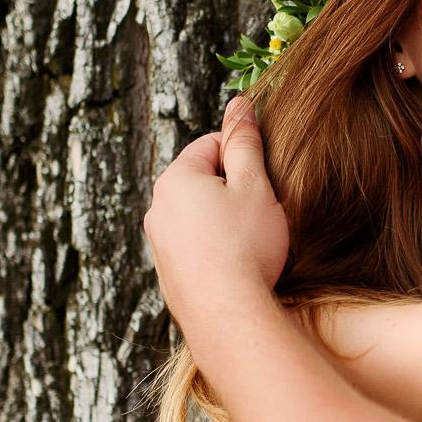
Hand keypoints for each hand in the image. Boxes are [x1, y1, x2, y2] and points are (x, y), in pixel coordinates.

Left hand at [144, 95, 290, 338]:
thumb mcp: (254, 186)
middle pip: (202, 182)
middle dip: (233, 190)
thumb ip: (245, 143)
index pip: (210, 145)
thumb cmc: (245, 248)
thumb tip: (239, 105)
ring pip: (198, 217)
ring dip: (225, 221)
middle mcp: (157, 210)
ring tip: (253, 242)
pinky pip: (196, 248)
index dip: (243, 155)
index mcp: (174, 180)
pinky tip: (239, 265)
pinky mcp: (168, 275)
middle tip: (262, 210)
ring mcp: (159, 245)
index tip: (264, 176)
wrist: (228, 316)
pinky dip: (216, 250)